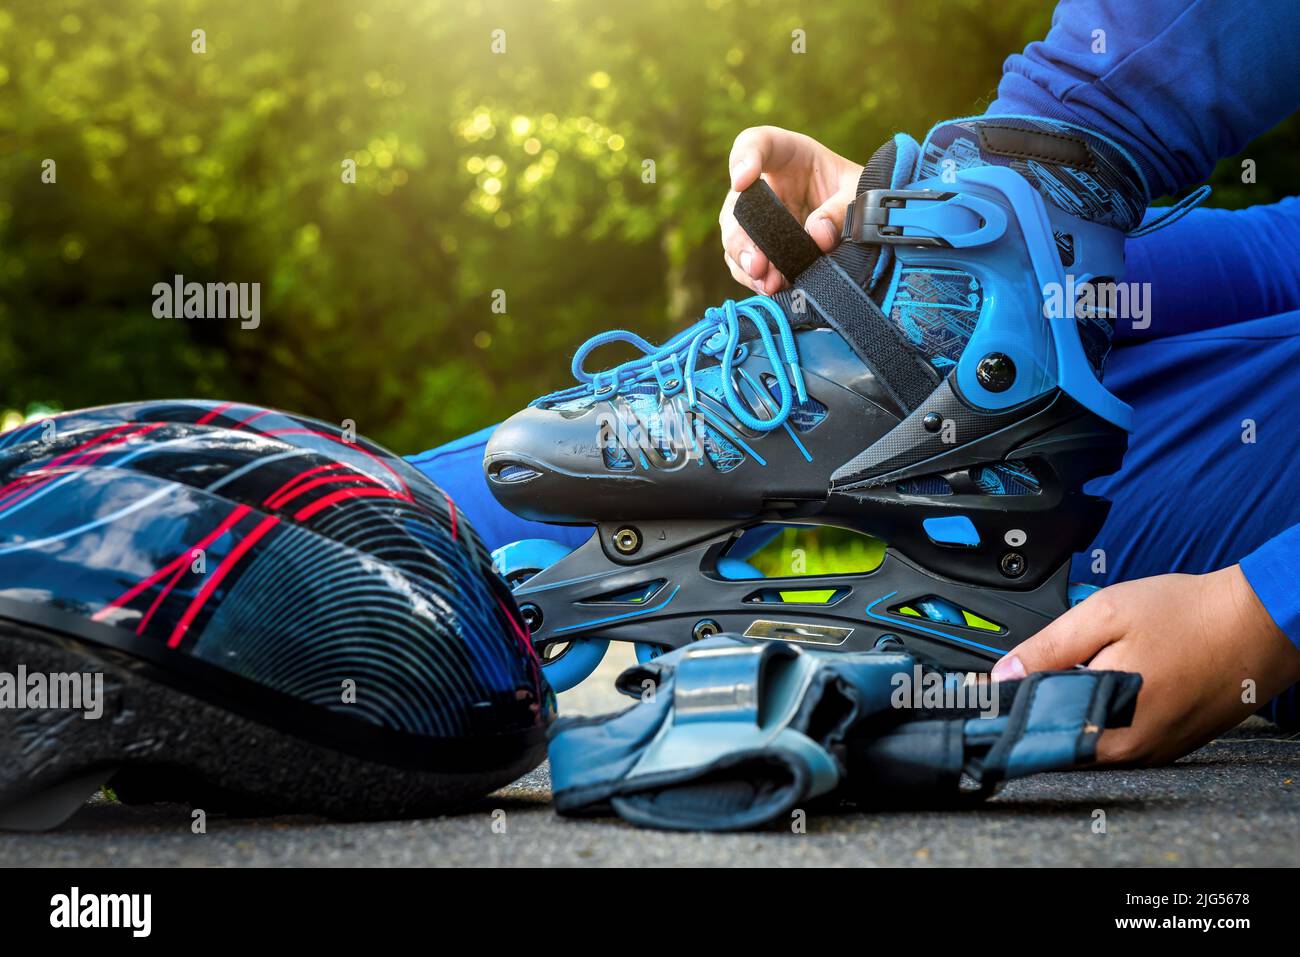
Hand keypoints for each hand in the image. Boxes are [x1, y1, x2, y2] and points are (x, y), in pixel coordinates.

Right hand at [718, 126, 863, 294]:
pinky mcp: (763, 248)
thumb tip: (817, 236)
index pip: (756, 143)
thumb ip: (840, 210)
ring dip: (745, 260)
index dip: (743, 158)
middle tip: (757, 260)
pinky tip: (770, 288)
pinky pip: (745, 263)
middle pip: (736, 203)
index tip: (742, 181)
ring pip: (735, 237)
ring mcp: (761, 219)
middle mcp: (767, 186)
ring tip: (767, 281)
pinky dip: (754, 278)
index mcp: (789, 156)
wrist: (869, 223)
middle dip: (740, 233)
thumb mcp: (860, 194)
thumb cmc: (862, 196)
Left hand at [991, 566, 1299, 764]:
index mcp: (1107, 726)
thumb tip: (1004, 675)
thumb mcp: (1104, 616)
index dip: (1008, 706)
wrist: (1259, 623)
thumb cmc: (1188, 616)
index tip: (988, 689)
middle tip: (1048, 664)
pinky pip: (1120, 732)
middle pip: (1059, 735)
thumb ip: (1048, 648)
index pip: (1033, 731)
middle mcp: (1129, 752)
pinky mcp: (1170, 743)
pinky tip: (1119, 675)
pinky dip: (1108, 708)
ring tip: (1091, 664)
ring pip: (1089, 735)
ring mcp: (1153, 751)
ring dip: (1076, 704)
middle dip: (1044, 702)